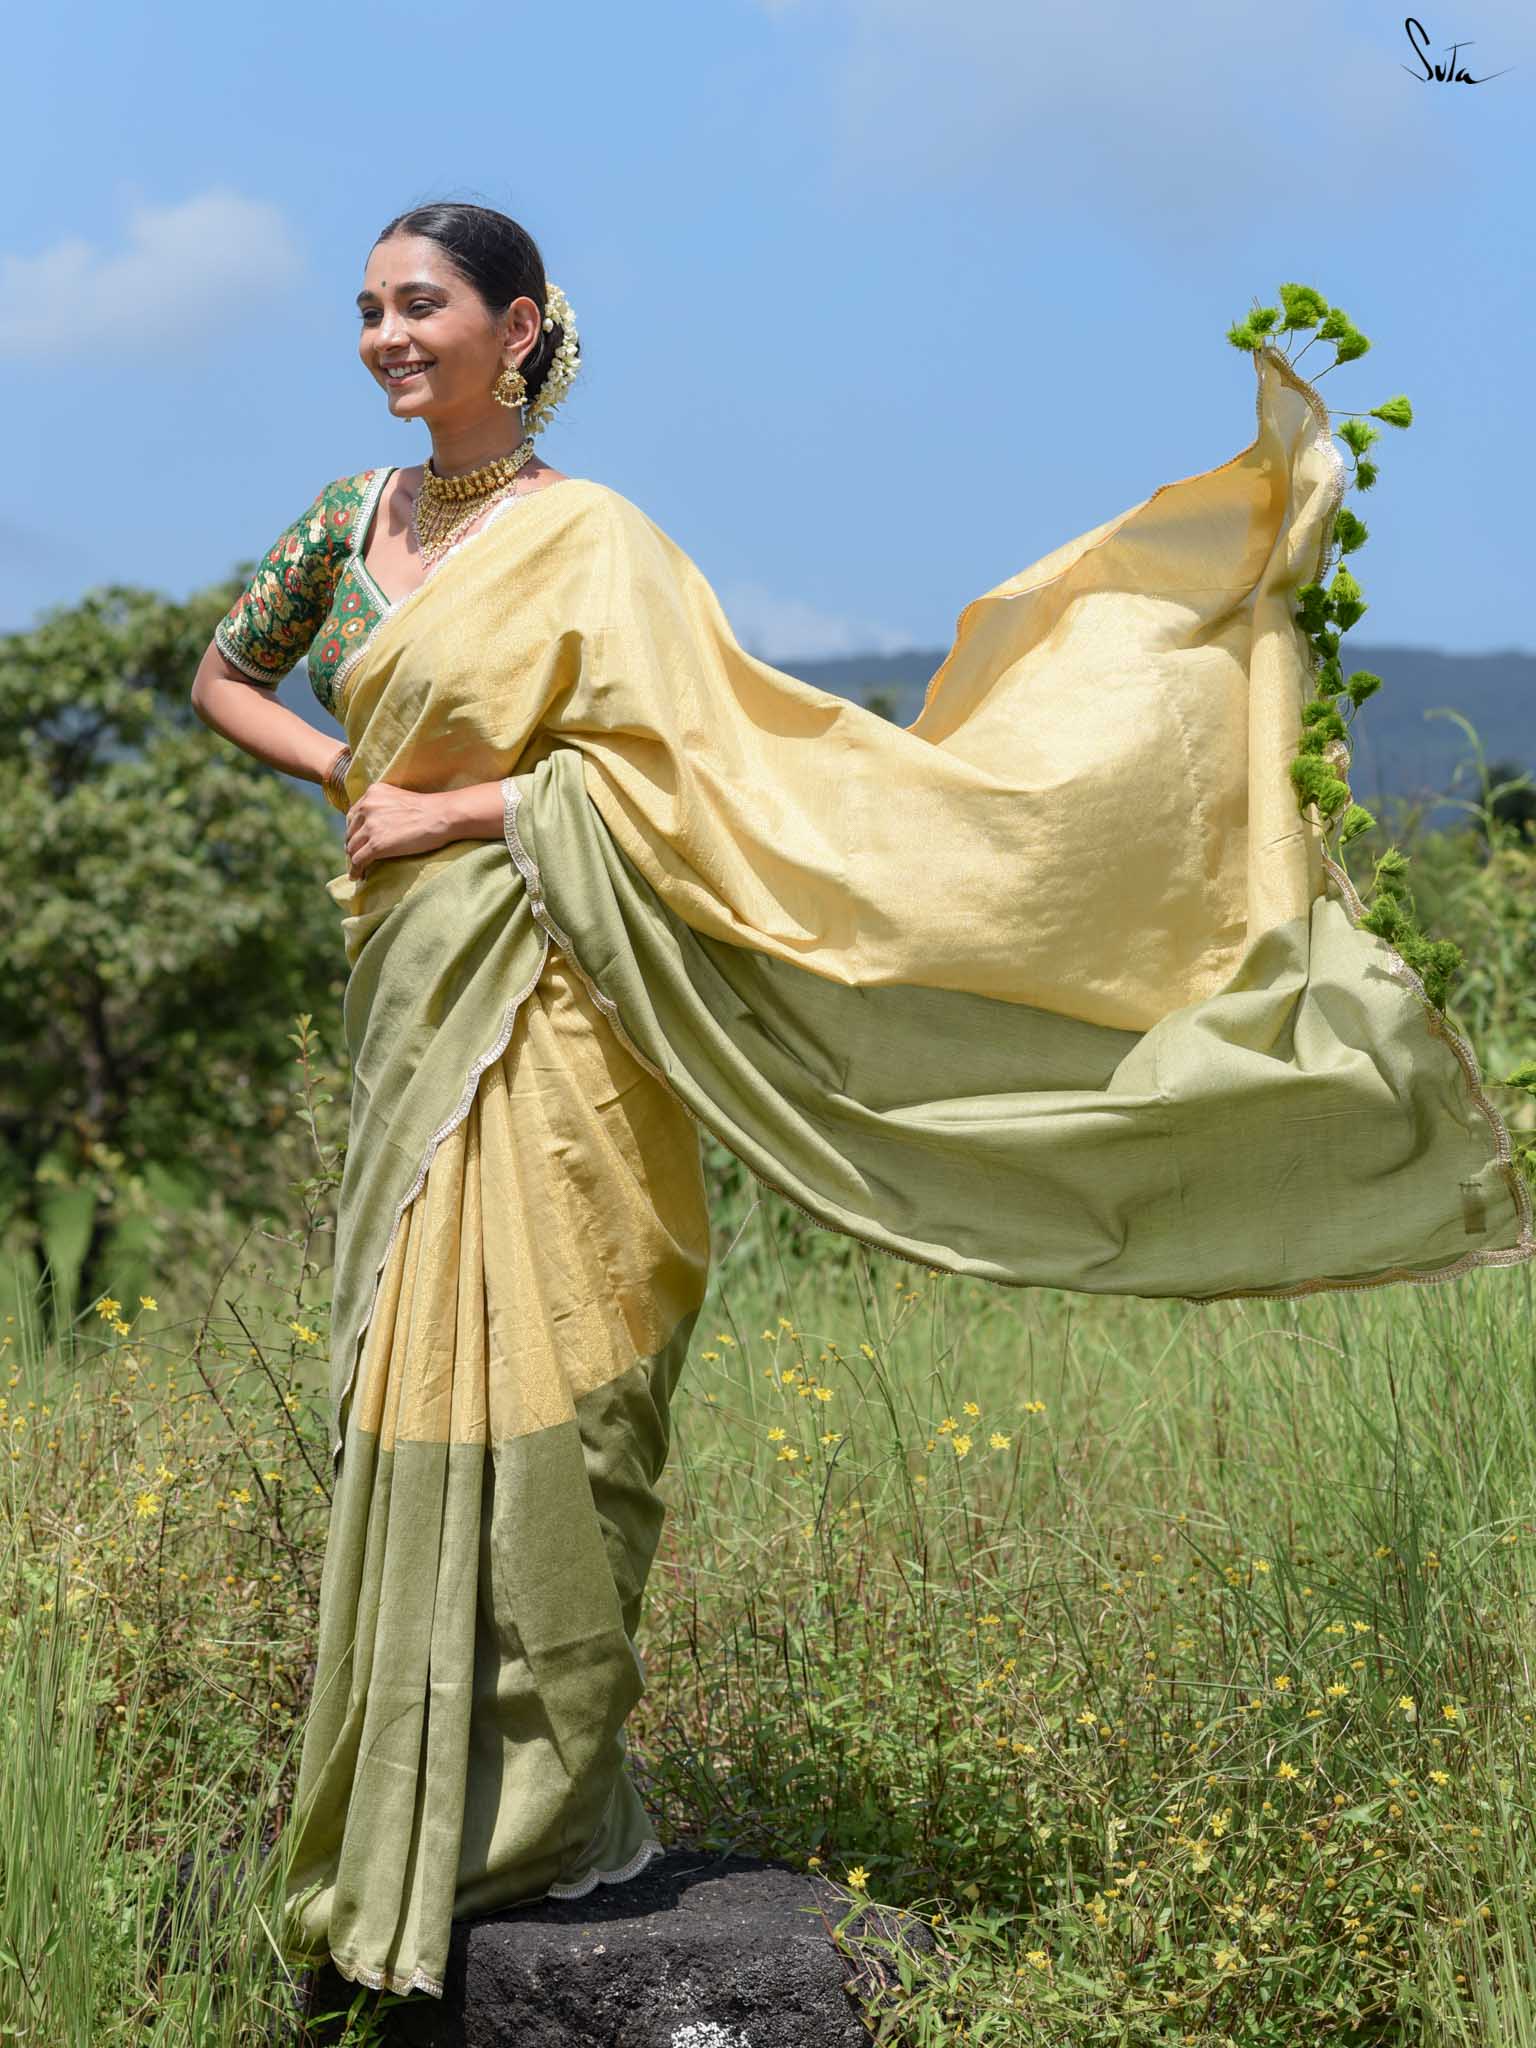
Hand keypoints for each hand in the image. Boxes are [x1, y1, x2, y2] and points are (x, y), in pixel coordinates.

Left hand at [344, 782, 458, 878]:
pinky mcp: (376, 845)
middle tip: (358, 856)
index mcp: (372, 793)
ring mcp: (370, 826)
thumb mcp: (399, 799)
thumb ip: (384, 807)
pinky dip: (356, 870)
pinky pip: (358, 860)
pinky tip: (357, 876)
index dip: (354, 830)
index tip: (359, 841)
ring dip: (353, 859)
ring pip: (352, 847)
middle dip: (353, 845)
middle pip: (351, 832)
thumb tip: (378, 825)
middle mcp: (367, 807)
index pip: (353, 816)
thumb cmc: (429, 810)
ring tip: (358, 868)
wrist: (442, 816)